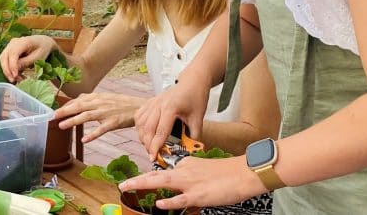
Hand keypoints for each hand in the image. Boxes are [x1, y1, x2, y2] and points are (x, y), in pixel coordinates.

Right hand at [0, 35, 55, 81]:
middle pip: (4, 56)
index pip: (13, 53)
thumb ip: (26, 62)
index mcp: (23, 41)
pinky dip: (8, 68)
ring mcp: (10, 45)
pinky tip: (16, 75)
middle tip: (13, 80)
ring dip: (7, 70)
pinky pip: (5, 60)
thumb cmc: (43, 49)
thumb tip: (14, 70)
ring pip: (3, 59)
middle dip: (7, 70)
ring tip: (16, 79)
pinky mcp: (9, 50)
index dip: (12, 65)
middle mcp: (14, 42)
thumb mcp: (38, 57)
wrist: (43, 42)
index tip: (15, 75)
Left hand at [55, 92, 146, 141]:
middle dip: (64, 111)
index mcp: (96, 97)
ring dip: (73, 121)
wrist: (138, 107)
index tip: (54, 111)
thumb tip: (78, 100)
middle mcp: (99, 103)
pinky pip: (101, 129)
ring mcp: (106, 113)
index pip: (77, 101)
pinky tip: (84, 140)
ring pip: (86, 116)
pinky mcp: (113, 123)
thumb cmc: (120, 103)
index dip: (65, 106)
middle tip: (52, 116)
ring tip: (62, 126)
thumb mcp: (104, 97)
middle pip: (79, 107)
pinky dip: (92, 134)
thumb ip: (91, 99)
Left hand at [118, 156, 265, 209]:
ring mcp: (190, 183)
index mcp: (185, 164)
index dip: (148, 178)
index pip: (163, 172)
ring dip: (142, 184)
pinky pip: (181, 199)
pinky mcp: (199, 195)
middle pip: (156, 175)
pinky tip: (159, 202)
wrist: (244, 172)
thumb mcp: (203, 169)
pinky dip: (169, 201)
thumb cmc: (227, 172)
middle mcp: (184, 171)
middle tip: (121, 185)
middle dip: (137, 180)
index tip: (137, 182)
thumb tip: (179, 188)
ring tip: (126, 187)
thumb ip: (189, 175)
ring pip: (162, 182)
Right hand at [134, 72, 210, 158]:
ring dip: (142, 136)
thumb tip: (188, 151)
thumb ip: (193, 135)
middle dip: (148, 144)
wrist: (192, 82)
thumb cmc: (196, 98)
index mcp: (170, 107)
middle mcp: (158, 104)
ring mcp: (152, 102)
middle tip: (152, 155)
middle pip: (147, 128)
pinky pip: (139, 116)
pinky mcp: (149, 102)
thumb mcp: (198, 118)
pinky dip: (139, 127)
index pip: (160, 131)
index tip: (154, 157)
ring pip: (140, 123)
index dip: (156, 146)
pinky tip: (145, 134)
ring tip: (149, 146)